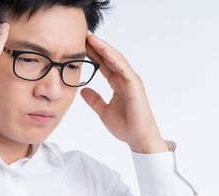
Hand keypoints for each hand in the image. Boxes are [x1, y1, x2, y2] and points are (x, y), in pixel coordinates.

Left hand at [80, 31, 168, 153]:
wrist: (138, 138)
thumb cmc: (126, 126)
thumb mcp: (103, 111)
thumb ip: (95, 100)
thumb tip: (83, 91)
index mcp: (118, 84)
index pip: (104, 65)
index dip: (93, 54)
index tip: (80, 45)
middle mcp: (125, 79)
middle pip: (109, 58)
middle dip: (97, 46)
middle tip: (83, 34)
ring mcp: (131, 81)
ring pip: (116, 59)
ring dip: (104, 47)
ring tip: (91, 37)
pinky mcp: (135, 85)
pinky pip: (123, 68)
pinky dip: (113, 58)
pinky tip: (103, 49)